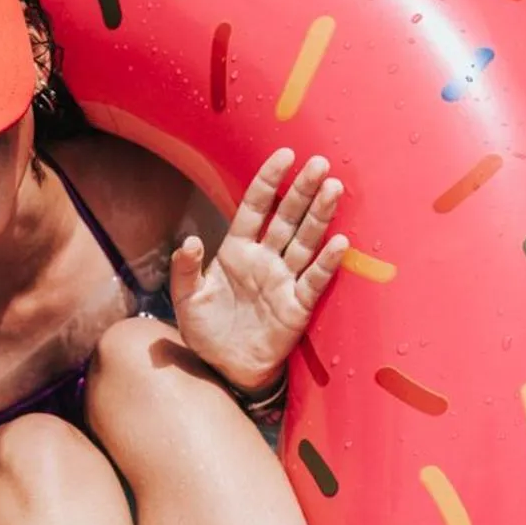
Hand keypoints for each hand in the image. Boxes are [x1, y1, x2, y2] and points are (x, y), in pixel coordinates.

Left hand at [169, 148, 347, 391]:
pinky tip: (339, 242)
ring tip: (333, 189)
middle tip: (320, 163)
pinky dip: (327, 262)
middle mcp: (264, 259)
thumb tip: (190, 241)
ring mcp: (283, 281)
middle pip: (287, 218)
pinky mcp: (297, 306)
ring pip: (305, 241)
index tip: (285, 155)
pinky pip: (314, 280)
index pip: (256, 207)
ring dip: (319, 216)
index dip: (269, 181)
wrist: (225, 369)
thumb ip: (186, 269)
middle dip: (302, 190)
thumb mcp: (186, 299)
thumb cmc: (206, 331)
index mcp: (236, 250)